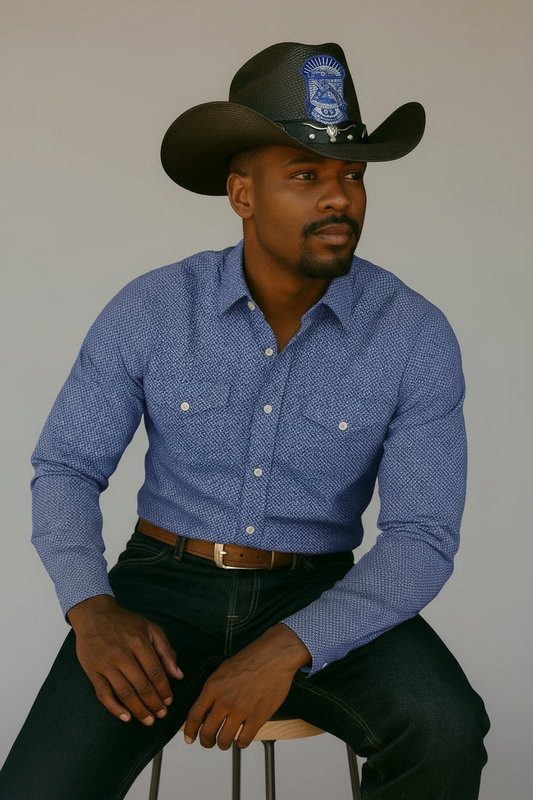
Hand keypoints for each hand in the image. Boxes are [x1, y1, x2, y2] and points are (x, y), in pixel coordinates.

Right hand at [67, 594, 182, 724]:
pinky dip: (114, 708)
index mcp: (138, 642)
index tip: (169, 700)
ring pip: (125, 693)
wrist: (94, 614)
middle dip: (154, 704)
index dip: (164, 689)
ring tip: (148, 720)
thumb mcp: (150, 629)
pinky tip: (126, 717)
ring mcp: (106, 663)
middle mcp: (122, 654)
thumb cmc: (125, 622)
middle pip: (142, 686)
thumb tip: (178, 675)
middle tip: (161, 714)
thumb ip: (166, 651)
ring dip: (139, 710)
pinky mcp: (92, 671)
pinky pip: (103, 694)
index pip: (155, 672)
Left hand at [183, 623, 310, 749]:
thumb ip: (213, 689)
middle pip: (207, 732)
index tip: (189, 737)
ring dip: (223, 744)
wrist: (274, 656)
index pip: (195, 716)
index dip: (189, 731)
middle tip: (208, 742)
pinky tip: (242, 738)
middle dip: (206, 741)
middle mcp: (225, 700)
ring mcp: (241, 710)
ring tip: (225, 741)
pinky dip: (241, 743)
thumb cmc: (252, 659)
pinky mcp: (258, 717)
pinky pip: (244, 740)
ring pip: (224, 740)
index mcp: (213, 687)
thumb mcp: (224, 669)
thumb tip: (206, 707)